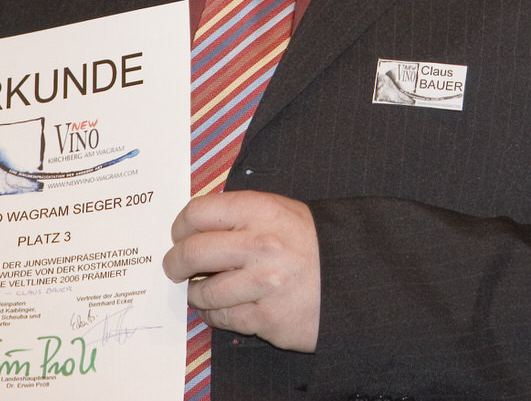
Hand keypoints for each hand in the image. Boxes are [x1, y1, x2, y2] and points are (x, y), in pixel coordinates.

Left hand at [162, 190, 320, 351]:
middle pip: (192, 252)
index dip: (180, 227)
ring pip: (203, 292)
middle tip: (175, 267)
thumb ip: (240, 214)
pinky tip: (222, 308)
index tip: (179, 235)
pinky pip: (223, 318)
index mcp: (262, 210)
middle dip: (175, 263)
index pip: (198, 213)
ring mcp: (264, 284)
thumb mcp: (283, 211)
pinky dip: (216, 314)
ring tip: (202, 290)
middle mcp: (261, 244)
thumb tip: (193, 228)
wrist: (355, 279)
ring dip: (196, 293)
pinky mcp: (268, 319)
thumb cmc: (314, 244)